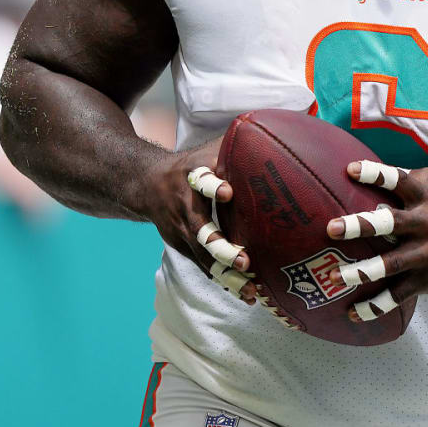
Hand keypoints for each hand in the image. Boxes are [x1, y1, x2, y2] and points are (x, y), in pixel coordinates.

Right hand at [142, 139, 298, 328]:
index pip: (200, 180)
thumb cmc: (192, 164)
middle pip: (200, 231)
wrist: (146, 183)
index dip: (212, 186)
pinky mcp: (184, 248)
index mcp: (191, 177)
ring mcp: (182, 231)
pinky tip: (246, 294)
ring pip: (202, 257)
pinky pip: (204, 268)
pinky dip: (224, 281)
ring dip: (226, 274)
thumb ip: (237, 145)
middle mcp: (184, 207)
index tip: (228, 192)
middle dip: (221, 248)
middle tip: (244, 261)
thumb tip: (281, 132)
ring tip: (250, 291)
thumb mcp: (208, 150)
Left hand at [325, 161, 427, 322]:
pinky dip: (376, 306)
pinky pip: (398, 295)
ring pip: (391, 264)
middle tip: (332, 228)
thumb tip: (361, 167)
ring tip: (334, 276)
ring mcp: (426, 254)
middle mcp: (425, 223)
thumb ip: (404, 179)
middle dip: (361, 225)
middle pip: (391, 223)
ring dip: (362, 271)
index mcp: (424, 197)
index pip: (399, 180)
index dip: (375, 174)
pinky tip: (353, 313)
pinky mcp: (427, 280)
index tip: (350, 170)